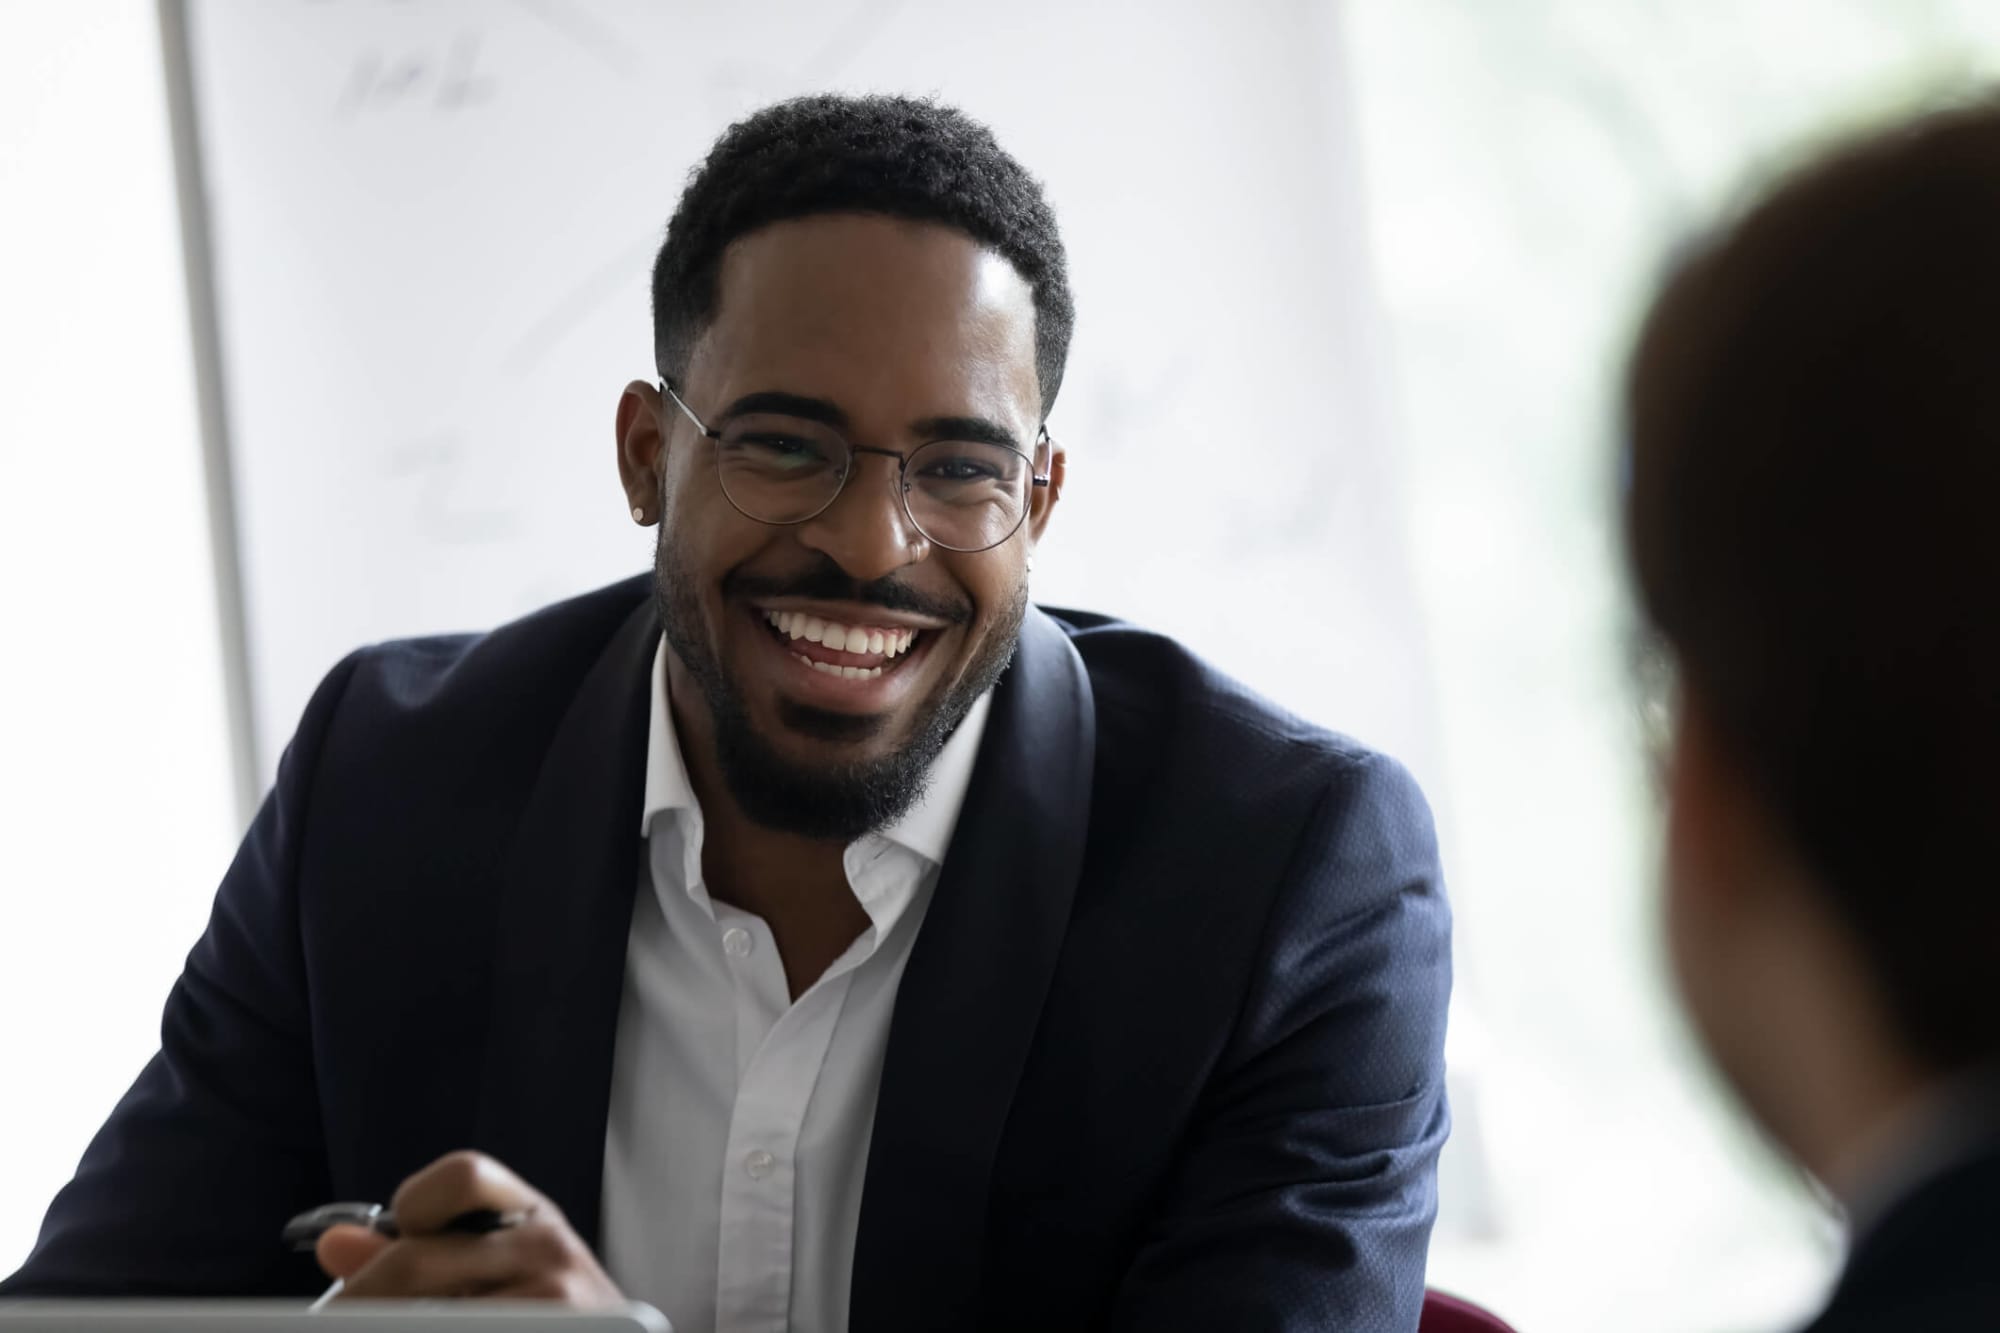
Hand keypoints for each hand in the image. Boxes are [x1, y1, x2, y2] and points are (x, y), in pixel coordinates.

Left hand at [317, 1150, 624, 1304]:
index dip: (414, 1204)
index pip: (464, 1173)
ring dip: (393, 1325)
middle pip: (418, 1258)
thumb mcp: (496, 1270)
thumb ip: (418, 1252)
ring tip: (387, 1327)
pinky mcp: (555, 1327)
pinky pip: (462, 1329)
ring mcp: (554, 1298)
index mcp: (528, 1214)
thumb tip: (335, 1244)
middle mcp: (548, 1246)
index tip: (397, 1241)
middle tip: (338, 1321)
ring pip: (427, 1313)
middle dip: (362, 1298)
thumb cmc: (552, 1314)